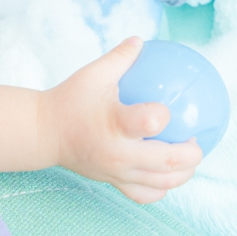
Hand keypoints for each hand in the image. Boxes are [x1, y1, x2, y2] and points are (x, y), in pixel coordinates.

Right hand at [45, 37, 202, 202]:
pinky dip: (162, 188)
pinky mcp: (113, 182)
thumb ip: (120, 57)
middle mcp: (118, 152)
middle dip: (191, 153)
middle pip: (169, 161)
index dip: (165, 115)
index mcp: (114, 123)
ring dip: (183, 172)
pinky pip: (146, 195)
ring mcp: (117, 171)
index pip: (151, 122)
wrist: (43, 132)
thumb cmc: (69, 99)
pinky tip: (167, 175)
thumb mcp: (92, 74)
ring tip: (187, 159)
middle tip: (194, 140)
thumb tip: (141, 41)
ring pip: (163, 182)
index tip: (168, 108)